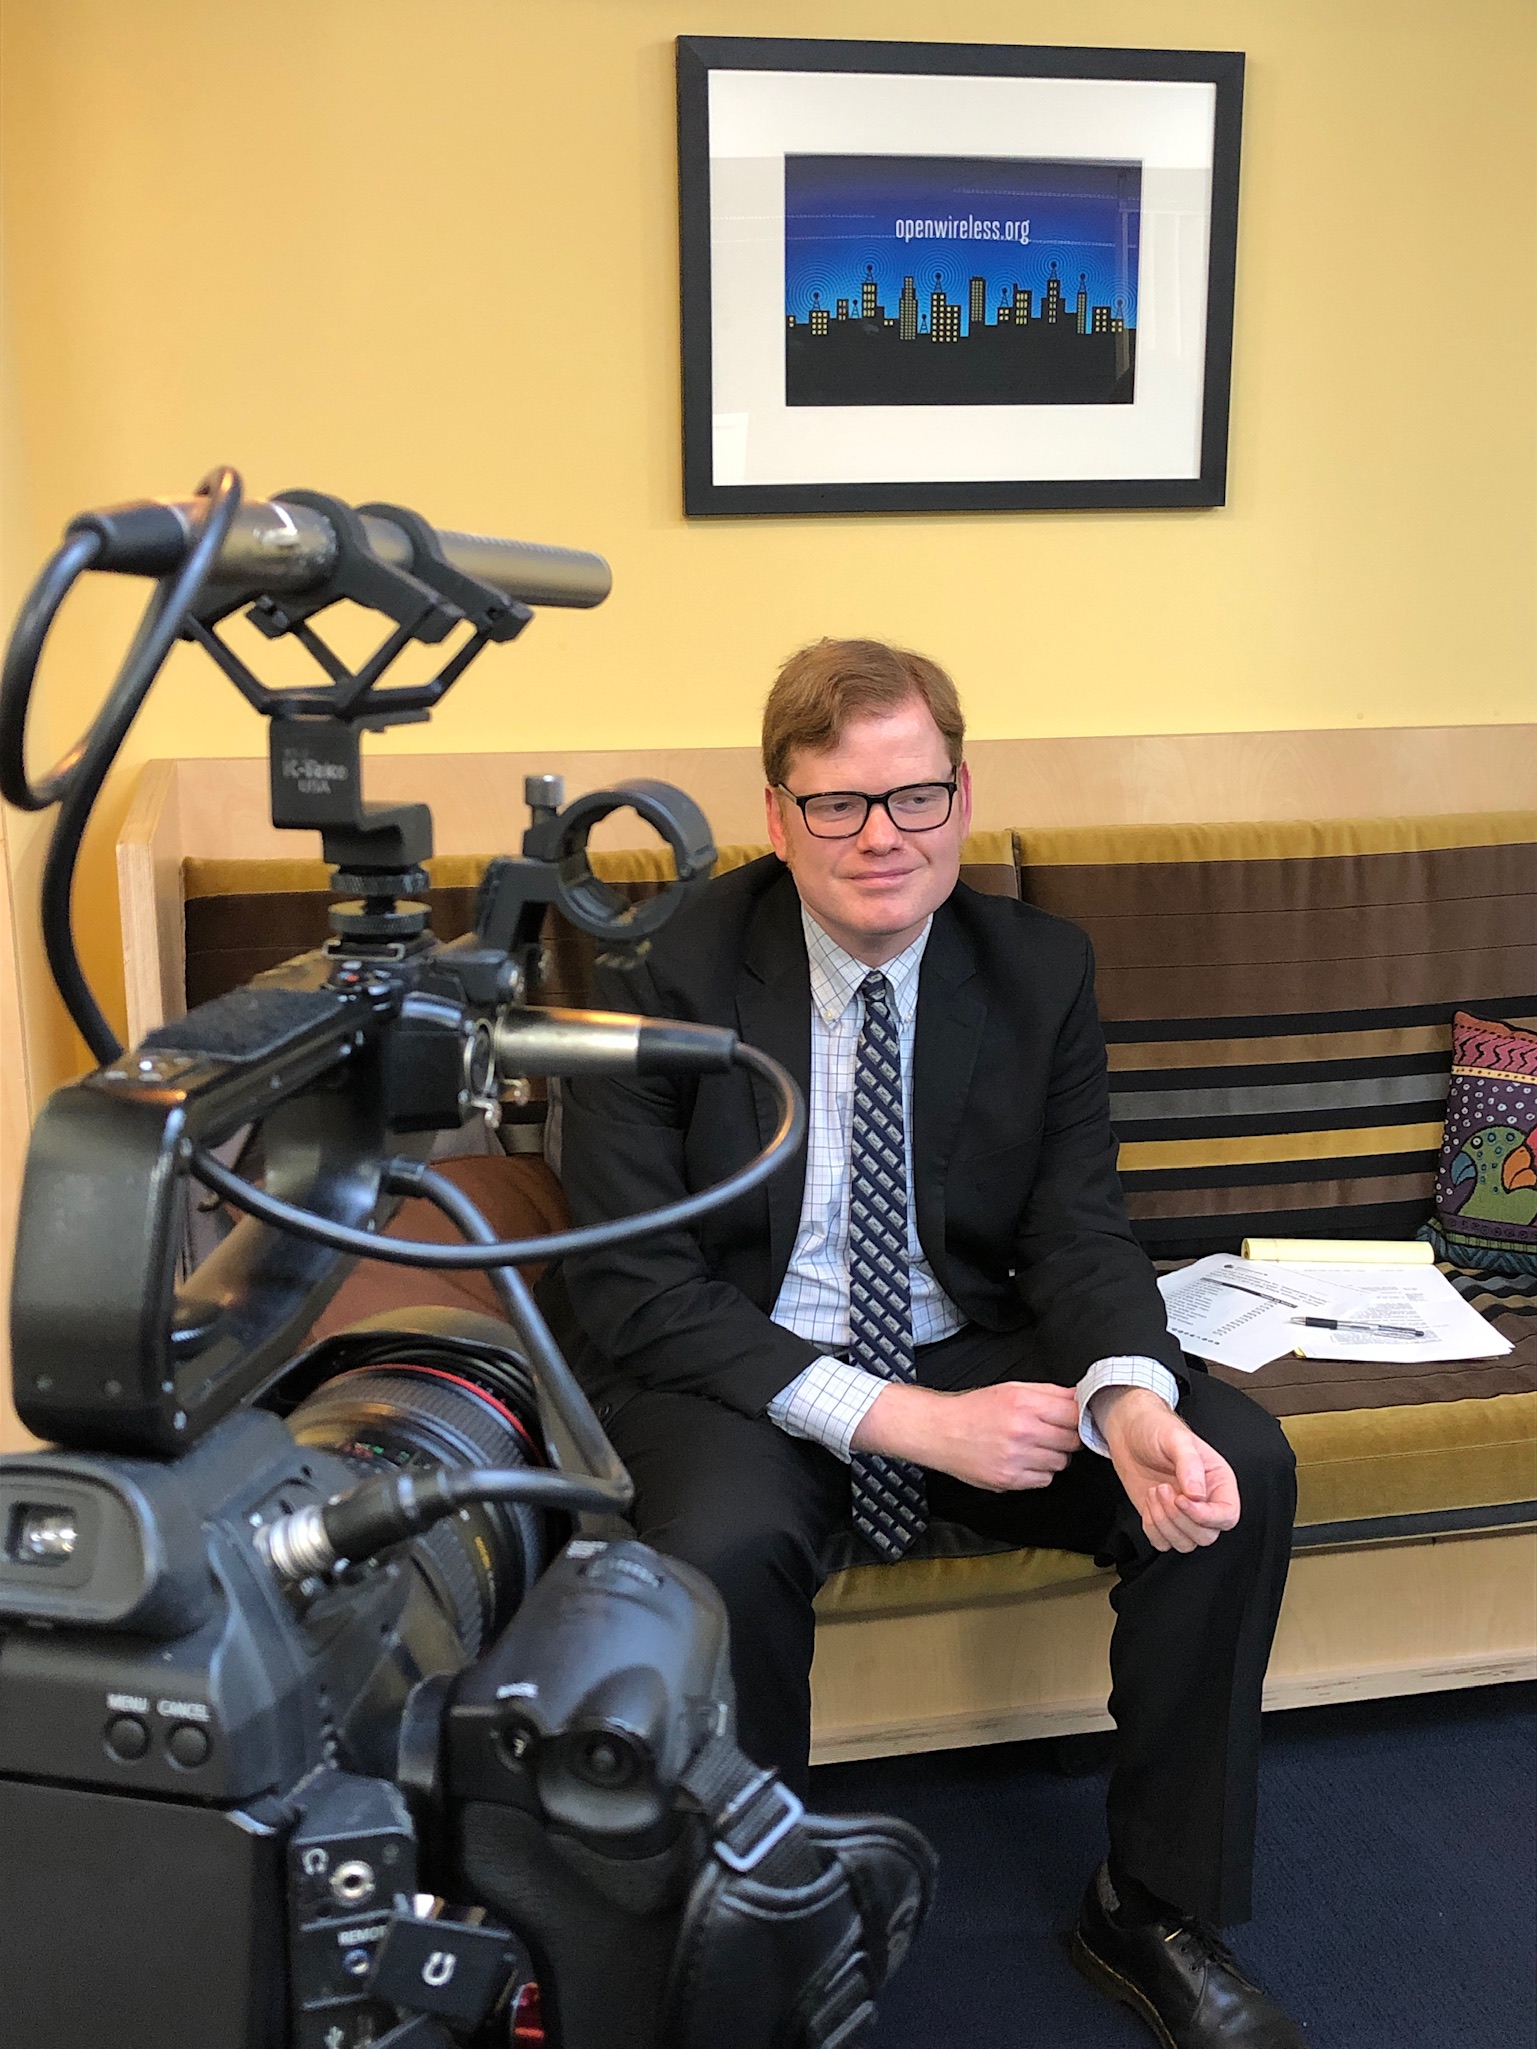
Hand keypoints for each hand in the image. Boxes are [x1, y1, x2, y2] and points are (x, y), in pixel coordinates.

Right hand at [852, 1380, 1081, 1491]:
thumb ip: (1049, 1392)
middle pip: (1072, 1441)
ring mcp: (1017, 1459)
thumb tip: (1079, 1397)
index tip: (1074, 1418)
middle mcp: (1023, 1431)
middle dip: (1067, 1436)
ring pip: (1061, 1463)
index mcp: (1025, 1404)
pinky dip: (1039, 1472)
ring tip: (1034, 1446)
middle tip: (1051, 1432)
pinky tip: (1024, 1460)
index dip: (1078, 1416)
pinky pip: (1045, 1480)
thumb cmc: (974, 1410)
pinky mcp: (1010, 1480)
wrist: (941, 1432)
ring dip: (1054, 1455)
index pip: (1075, 1414)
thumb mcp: (1011, 1389)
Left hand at [1093, 1386, 1240, 1551]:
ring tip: (1155, 1492)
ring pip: (1185, 1543)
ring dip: (1164, 1523)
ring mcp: (1184, 1514)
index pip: (1227, 1516)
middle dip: (1179, 1518)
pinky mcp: (1163, 1520)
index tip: (1182, 1500)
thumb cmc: (1156, 1428)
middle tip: (1163, 1489)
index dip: (1206, 1516)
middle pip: (1206, 1535)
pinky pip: (1163, 1543)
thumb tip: (1197, 1495)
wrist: (1128, 1431)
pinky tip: (1149, 1503)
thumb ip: (1190, 1464)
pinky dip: (1153, 1529)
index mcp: (1219, 1482)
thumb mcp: (1176, 1438)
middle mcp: (1206, 1501)